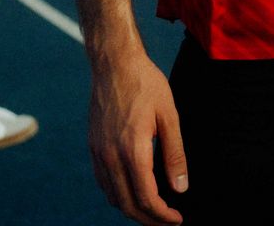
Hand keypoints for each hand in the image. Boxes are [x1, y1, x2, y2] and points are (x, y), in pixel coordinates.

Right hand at [89, 53, 187, 224]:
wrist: (114, 63)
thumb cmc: (146, 84)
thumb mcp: (169, 116)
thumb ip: (175, 154)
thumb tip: (181, 187)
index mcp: (132, 150)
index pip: (146, 199)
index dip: (162, 216)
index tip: (177, 219)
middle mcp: (110, 156)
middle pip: (127, 205)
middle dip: (148, 220)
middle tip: (168, 222)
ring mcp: (98, 153)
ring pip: (112, 197)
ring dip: (132, 209)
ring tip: (154, 209)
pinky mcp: (92, 147)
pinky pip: (103, 182)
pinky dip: (118, 194)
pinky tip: (133, 190)